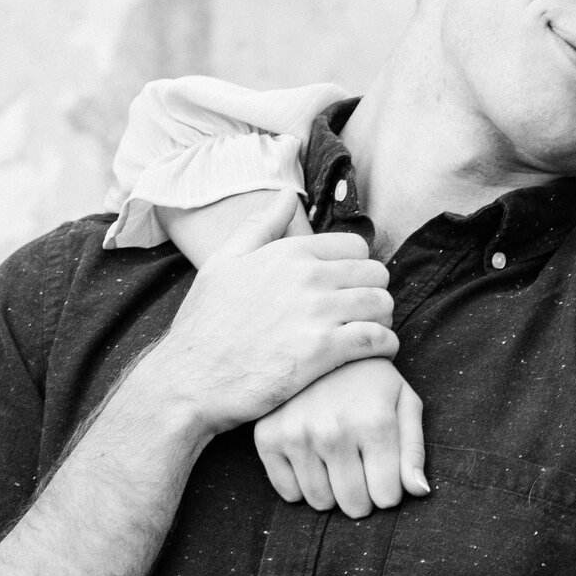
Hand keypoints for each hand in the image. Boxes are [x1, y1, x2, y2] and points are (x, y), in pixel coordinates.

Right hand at [138, 195, 396, 434]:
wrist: (189, 381)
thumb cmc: (204, 325)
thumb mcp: (223, 263)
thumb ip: (260, 226)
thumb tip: (287, 195)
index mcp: (288, 252)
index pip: (356, 245)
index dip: (358, 266)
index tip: (350, 286)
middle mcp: (307, 277)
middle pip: (376, 273)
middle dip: (374, 291)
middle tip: (364, 312)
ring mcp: (316, 314)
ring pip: (382, 304)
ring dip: (383, 319)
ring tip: (369, 331)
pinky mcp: (323, 352)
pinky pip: (379, 339)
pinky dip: (386, 345)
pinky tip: (375, 352)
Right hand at [255, 358, 428, 516]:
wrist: (320, 348)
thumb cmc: (372, 381)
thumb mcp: (404, 403)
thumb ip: (413, 450)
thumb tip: (418, 492)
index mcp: (375, 424)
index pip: (386, 497)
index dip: (389, 491)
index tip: (384, 474)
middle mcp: (334, 432)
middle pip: (354, 505)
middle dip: (363, 498)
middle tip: (361, 472)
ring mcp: (297, 436)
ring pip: (320, 502)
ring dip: (332, 493)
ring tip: (337, 463)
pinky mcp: (268, 438)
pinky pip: (288, 493)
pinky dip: (302, 486)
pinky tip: (312, 461)